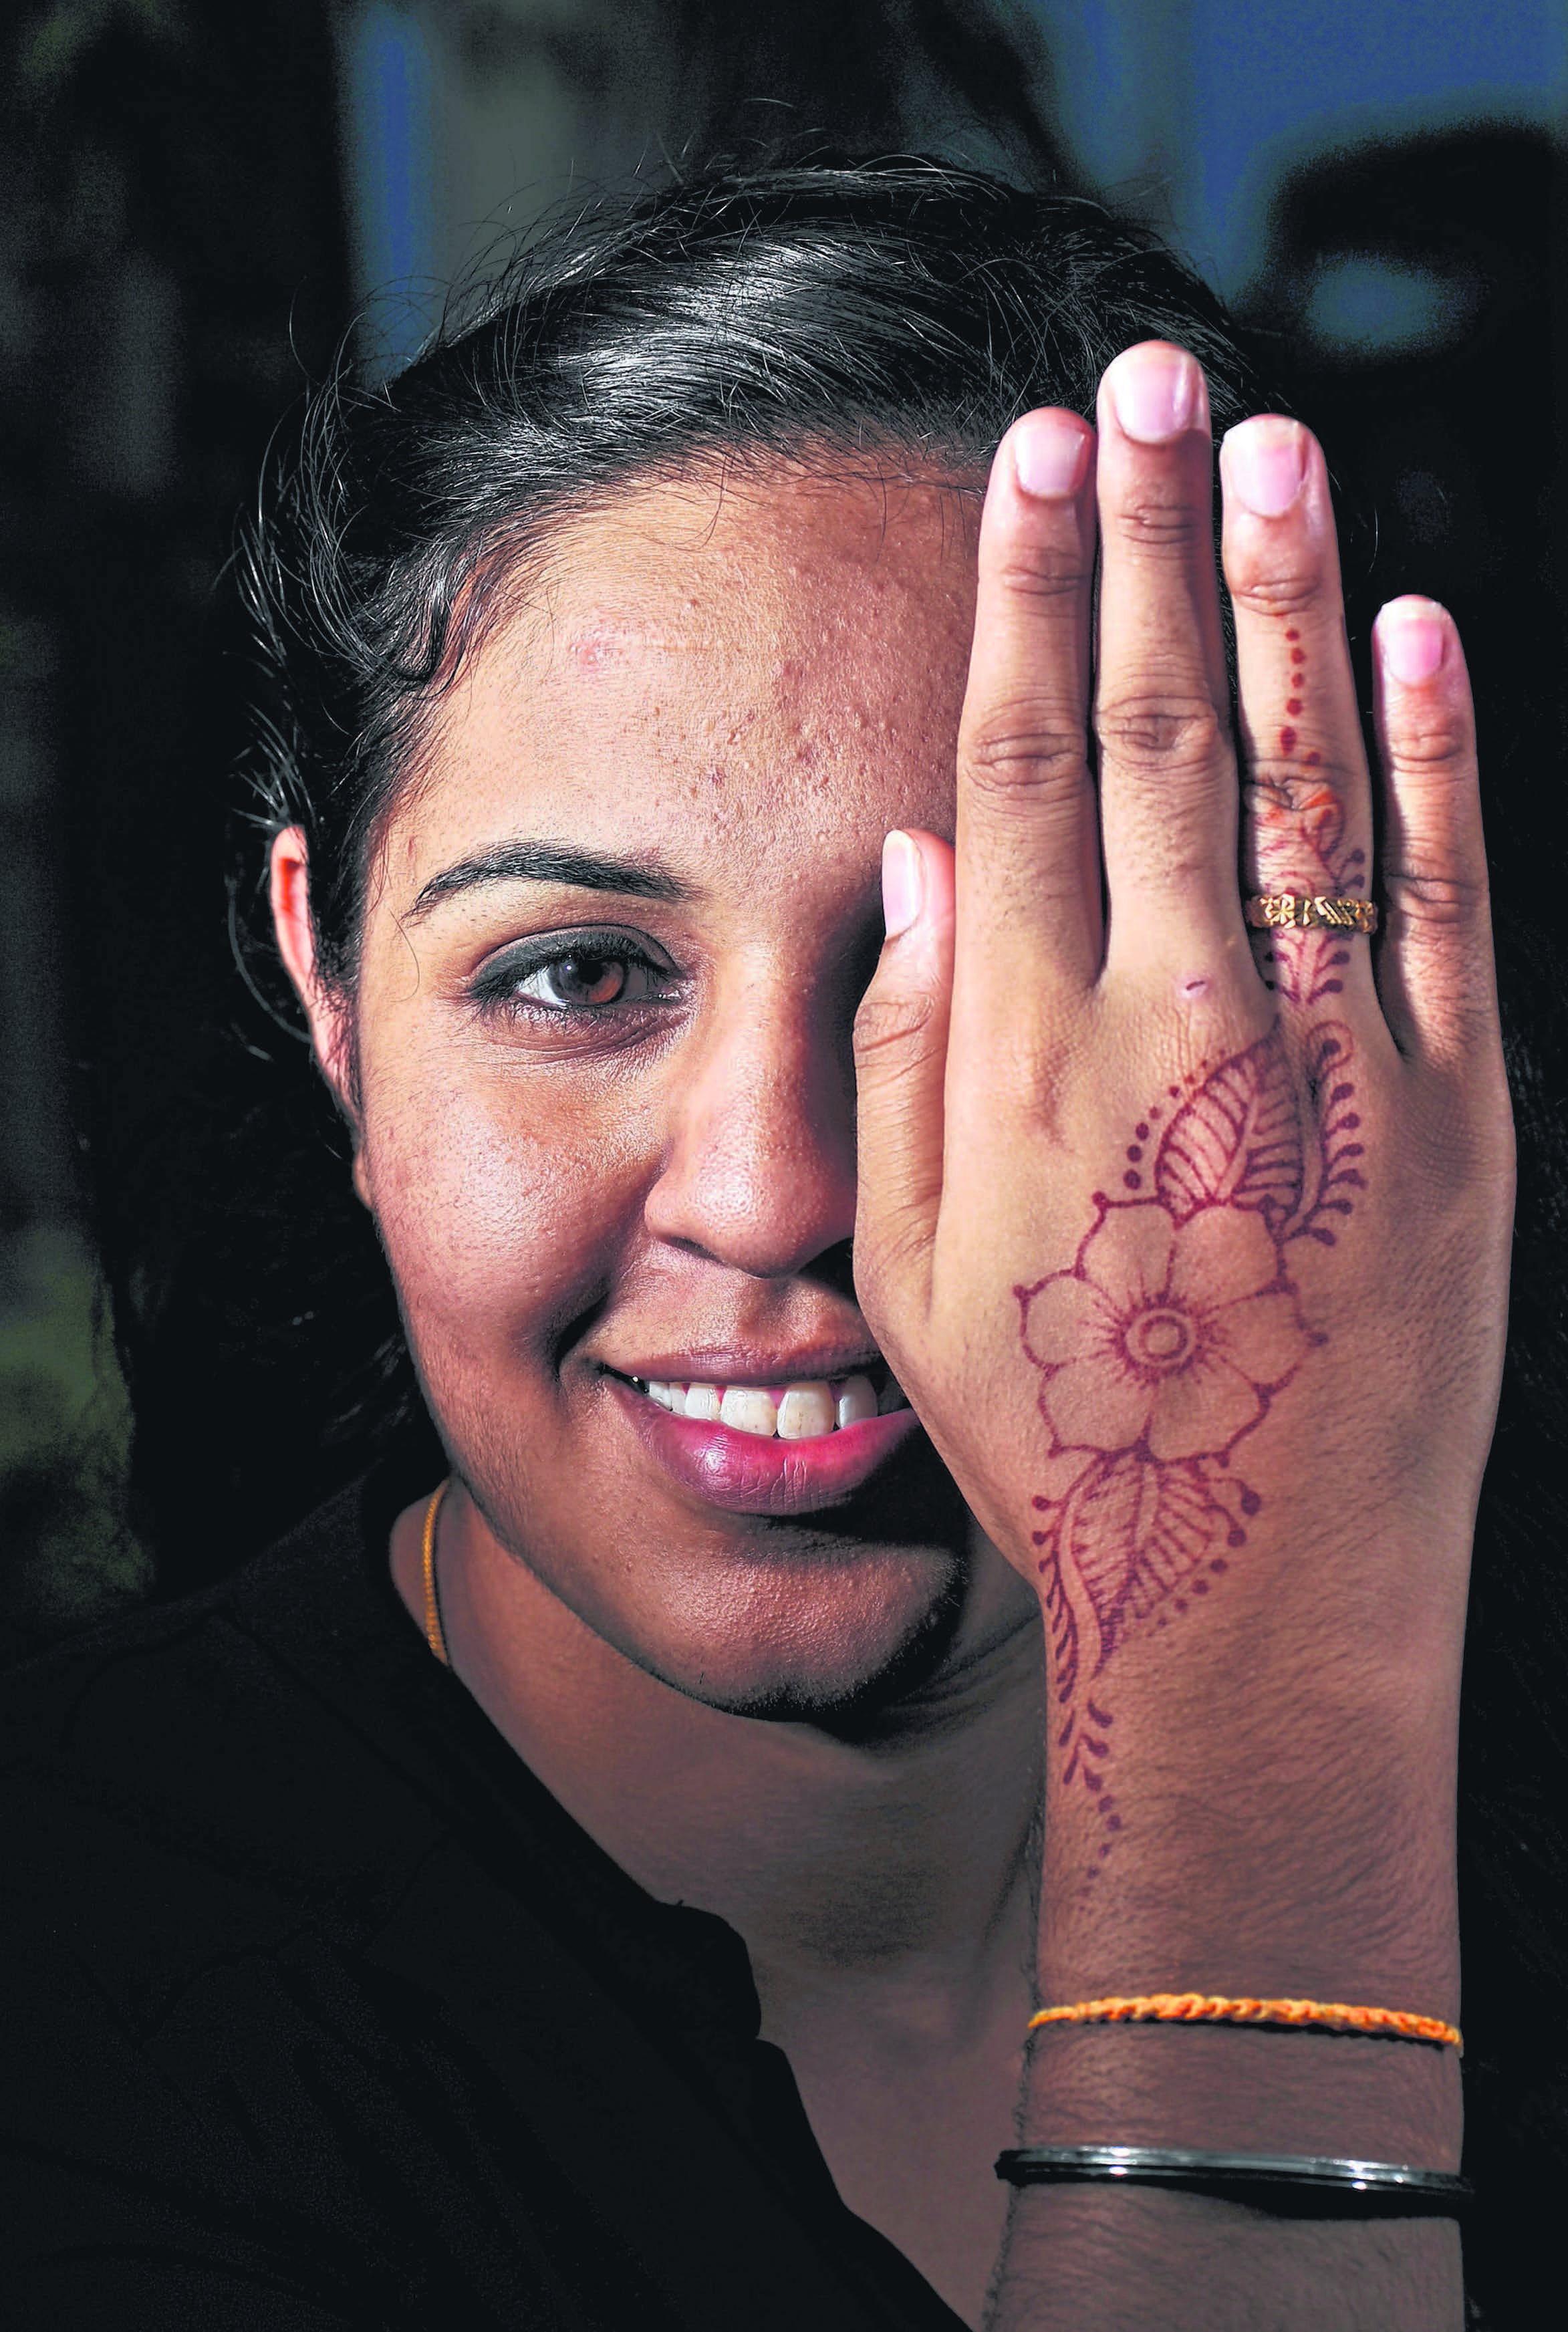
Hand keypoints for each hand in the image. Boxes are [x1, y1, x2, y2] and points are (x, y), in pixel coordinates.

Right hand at [852, 342, 1512, 1989]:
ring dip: (1286, 594)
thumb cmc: (1056, 1430)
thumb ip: (908, 1049)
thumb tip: (924, 855)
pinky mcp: (1456, 1106)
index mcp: (1031, 1051)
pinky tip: (1414, 627)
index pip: (1021, 760)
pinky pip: (1448, 888)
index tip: (1037, 458)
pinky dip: (1435, 747)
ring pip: (1304, 770)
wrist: (1250, 1591)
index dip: (1027, 591)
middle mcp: (1182, 1020)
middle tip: (1154, 374)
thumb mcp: (914, 1261)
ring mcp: (1337, 1055)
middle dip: (1151, 532)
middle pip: (1156, 721)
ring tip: (1274, 446)